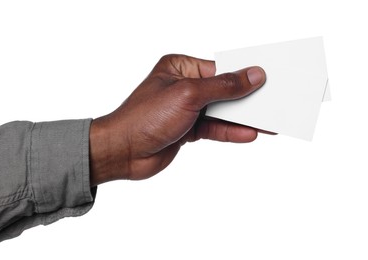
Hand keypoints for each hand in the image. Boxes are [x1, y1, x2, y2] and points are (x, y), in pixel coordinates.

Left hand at [89, 54, 265, 185]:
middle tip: (271, 103)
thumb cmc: (145, 117)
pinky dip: (230, 132)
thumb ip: (223, 87)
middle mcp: (184, 86)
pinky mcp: (187, 129)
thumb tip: (252, 76)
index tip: (266, 80)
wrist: (123, 151)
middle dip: (246, 99)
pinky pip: (214, 128)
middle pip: (223, 91)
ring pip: (221, 112)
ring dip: (242, 119)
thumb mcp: (188, 95)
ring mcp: (186, 109)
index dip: (244, 75)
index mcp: (180, 68)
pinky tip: (248, 134)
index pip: (220, 68)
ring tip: (267, 123)